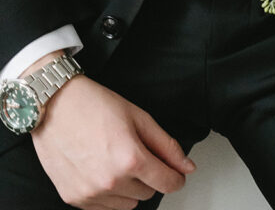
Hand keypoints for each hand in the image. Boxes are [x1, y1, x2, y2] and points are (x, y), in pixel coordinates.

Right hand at [31, 74, 195, 209]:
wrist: (55, 106)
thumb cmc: (94, 106)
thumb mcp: (139, 117)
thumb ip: (166, 145)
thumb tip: (186, 166)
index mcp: (130, 159)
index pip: (167, 183)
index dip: (176, 177)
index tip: (176, 173)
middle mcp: (110, 182)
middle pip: (148, 192)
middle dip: (148, 175)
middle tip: (134, 151)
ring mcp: (91, 194)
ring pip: (128, 204)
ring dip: (129, 187)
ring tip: (115, 159)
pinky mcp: (74, 199)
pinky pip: (105, 207)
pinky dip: (109, 193)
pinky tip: (101, 169)